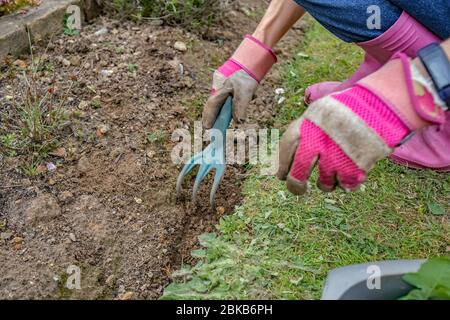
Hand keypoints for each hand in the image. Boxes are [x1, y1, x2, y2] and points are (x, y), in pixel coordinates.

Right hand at [202, 35, 276, 128]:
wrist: (253, 58)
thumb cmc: (247, 74)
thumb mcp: (245, 92)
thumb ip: (240, 107)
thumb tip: (238, 122)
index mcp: (219, 87)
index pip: (211, 105)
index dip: (209, 117)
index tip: (207, 128)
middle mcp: (218, 85)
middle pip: (215, 104)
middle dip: (216, 115)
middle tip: (215, 128)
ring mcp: (223, 82)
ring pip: (224, 99)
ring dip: (228, 107)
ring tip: (230, 114)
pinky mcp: (229, 81)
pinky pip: (230, 94)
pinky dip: (236, 99)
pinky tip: (246, 97)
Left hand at [277, 53, 445, 194]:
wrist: (382, 104)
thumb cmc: (348, 108)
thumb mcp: (319, 111)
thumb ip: (303, 130)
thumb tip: (286, 156)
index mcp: (305, 125)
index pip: (285, 150)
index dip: (282, 165)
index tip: (281, 175)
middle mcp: (317, 141)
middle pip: (298, 174)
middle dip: (295, 186)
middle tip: (298, 189)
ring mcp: (335, 156)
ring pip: (323, 183)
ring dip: (326, 183)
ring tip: (331, 176)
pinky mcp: (354, 167)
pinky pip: (344, 185)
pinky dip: (346, 183)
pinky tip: (348, 174)